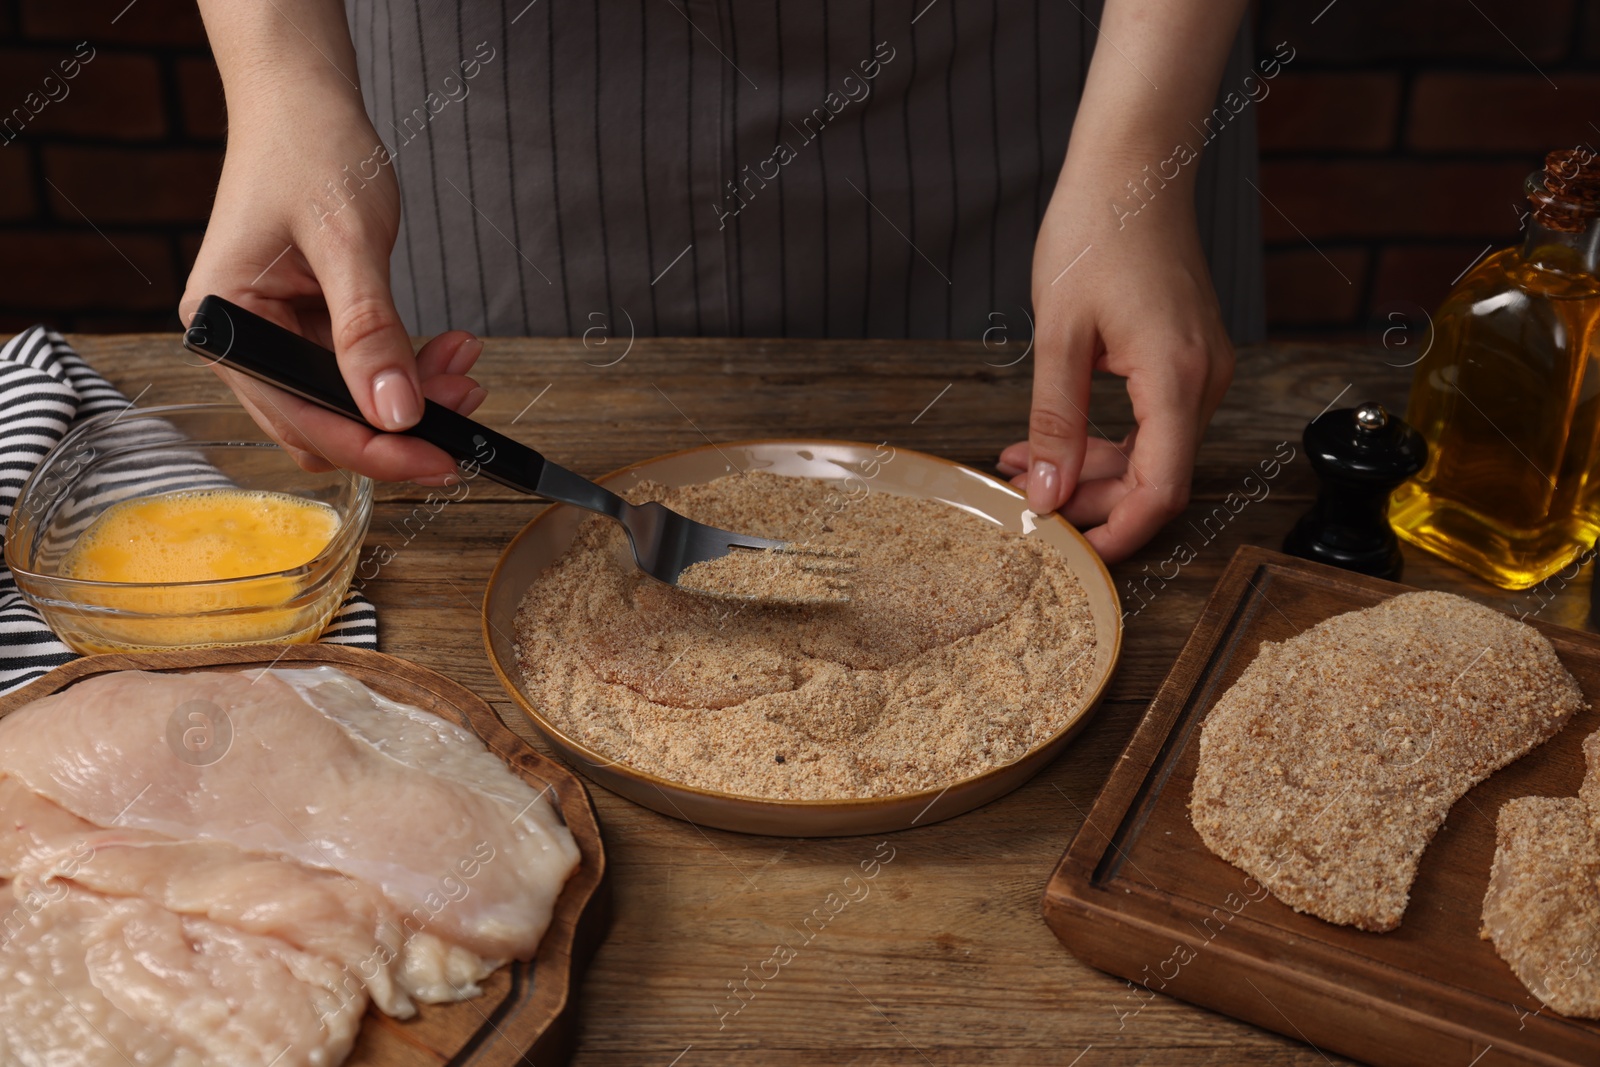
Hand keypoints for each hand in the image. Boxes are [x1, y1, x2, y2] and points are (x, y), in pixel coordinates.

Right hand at [180, 94, 484, 484]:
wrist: (304, 97)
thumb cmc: (310, 148)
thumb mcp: (348, 241)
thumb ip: (369, 330)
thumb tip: (396, 414)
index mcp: (226, 325)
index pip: (305, 420)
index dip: (378, 449)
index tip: (444, 457)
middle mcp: (241, 341)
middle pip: (325, 426)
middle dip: (401, 424)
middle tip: (468, 400)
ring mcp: (273, 336)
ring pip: (351, 404)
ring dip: (413, 396)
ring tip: (465, 362)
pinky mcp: (305, 327)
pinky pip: (361, 372)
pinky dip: (406, 368)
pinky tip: (448, 347)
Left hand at [999, 174, 1233, 563]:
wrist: (1133, 166)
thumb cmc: (1097, 232)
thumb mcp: (1059, 335)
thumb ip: (1055, 423)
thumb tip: (1047, 495)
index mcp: (1177, 379)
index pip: (1161, 491)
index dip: (1120, 533)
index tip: (1073, 552)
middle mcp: (1204, 380)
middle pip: (1155, 478)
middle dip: (1088, 498)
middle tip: (1021, 494)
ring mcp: (1202, 369)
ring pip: (1152, 453)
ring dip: (1089, 468)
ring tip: (1021, 464)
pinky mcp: (1188, 358)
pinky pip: (1153, 421)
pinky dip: (1106, 438)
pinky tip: (1055, 437)